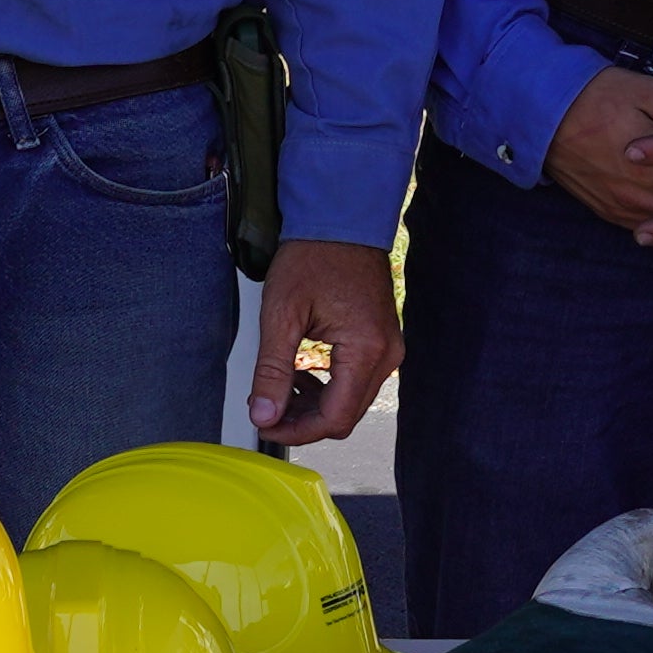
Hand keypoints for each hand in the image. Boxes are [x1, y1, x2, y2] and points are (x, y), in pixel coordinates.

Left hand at [248, 237, 399, 446]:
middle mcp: (386, 355)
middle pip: (345, 416)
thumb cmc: (314, 256)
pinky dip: (327, 388)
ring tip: (278, 389)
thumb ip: (272, 371)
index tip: (265, 426)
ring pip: (351, 403)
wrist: (340, 220)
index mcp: (366, 349)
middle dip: (303, 422)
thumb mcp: (281, 314)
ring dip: (314, 406)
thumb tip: (265, 416)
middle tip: (266, 411)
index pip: (334, 418)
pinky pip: (357, 382)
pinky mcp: (381, 342)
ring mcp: (388, 349)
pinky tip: (301, 376)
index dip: (296, 432)